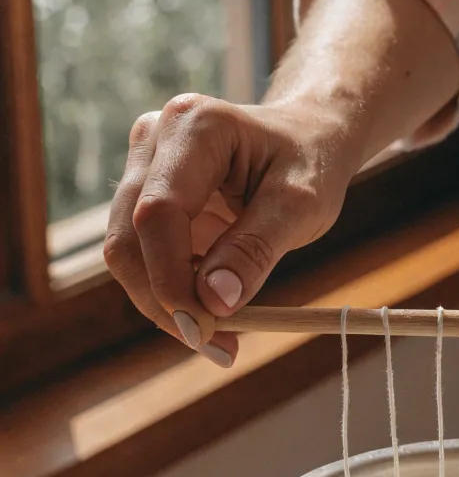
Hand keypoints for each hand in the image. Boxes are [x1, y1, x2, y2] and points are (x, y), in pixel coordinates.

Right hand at [104, 94, 353, 365]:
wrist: (308, 139)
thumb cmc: (310, 164)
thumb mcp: (301, 207)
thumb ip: (256, 251)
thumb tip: (215, 303)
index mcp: (194, 128)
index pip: (158, 214)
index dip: (171, 279)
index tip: (205, 329)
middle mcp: (155, 141)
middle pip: (129, 239)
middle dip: (166, 303)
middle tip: (218, 348)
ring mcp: (144, 169)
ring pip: (128, 254)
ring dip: (167, 307)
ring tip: (222, 341)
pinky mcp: (148, 198)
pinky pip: (146, 258)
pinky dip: (175, 295)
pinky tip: (213, 316)